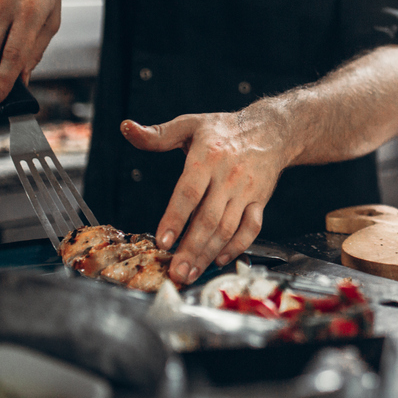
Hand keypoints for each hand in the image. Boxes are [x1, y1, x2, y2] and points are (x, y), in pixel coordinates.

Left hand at [121, 111, 289, 284]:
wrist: (271, 130)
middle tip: (176, 272)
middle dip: (191, 249)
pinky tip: (219, 259)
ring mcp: (246, 191)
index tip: (164, 242)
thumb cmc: (225, 129)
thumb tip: (126, 128)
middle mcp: (228, 176)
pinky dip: (236, 247)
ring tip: (191, 273)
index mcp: (208, 157)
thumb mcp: (190, 124)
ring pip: (228, 228)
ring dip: (209, 254)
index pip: (189, 192)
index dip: (176, 219)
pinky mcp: (260, 201)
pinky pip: (251, 229)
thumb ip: (158, 134)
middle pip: (209, 219)